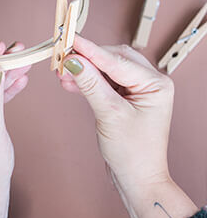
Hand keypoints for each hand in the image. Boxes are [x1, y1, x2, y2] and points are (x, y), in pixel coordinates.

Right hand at [58, 36, 196, 217]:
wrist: (137, 179)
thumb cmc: (133, 152)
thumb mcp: (109, 114)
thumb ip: (90, 84)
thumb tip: (73, 60)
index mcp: (155, 84)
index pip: (116, 61)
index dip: (90, 50)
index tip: (70, 38)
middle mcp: (149, 82)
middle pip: (112, 59)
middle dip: (86, 59)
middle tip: (62, 57)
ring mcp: (137, 89)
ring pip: (105, 69)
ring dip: (83, 70)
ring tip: (62, 73)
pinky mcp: (124, 97)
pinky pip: (103, 81)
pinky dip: (86, 81)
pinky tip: (70, 82)